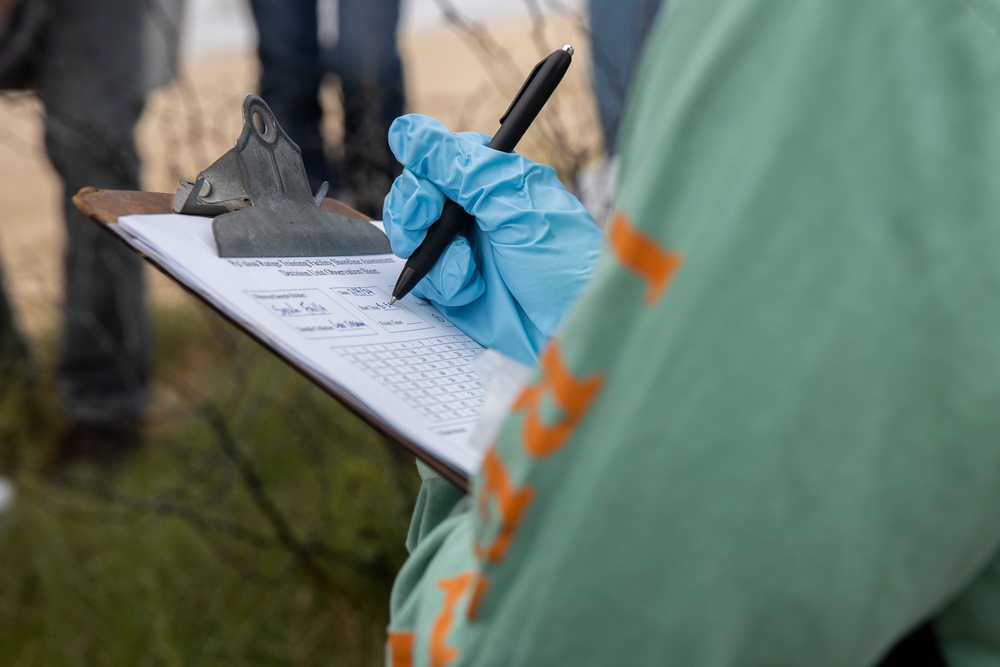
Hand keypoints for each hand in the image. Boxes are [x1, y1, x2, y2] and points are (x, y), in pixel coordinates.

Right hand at [382, 114, 602, 363]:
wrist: (576, 330)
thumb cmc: (564, 265)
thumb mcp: (513, 209)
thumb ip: (458, 169)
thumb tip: (408, 130)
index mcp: (496, 181)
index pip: (438, 160)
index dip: (424, 175)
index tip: (426, 198)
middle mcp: (477, 211)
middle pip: (416, 196)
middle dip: (413, 214)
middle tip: (425, 230)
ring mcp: (466, 249)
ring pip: (414, 237)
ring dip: (430, 254)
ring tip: (465, 271)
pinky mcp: (459, 286)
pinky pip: (426, 277)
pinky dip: (442, 283)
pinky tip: (470, 290)